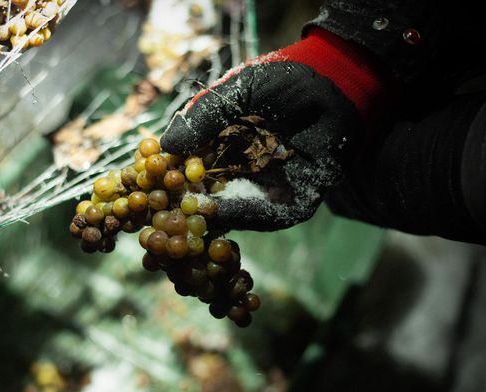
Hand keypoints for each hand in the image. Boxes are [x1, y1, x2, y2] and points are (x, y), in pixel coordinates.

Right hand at [160, 29, 383, 230]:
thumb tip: (165, 145)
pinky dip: (243, 215)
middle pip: (208, 195)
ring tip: (184, 213)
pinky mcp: (294, 203)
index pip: (189, 168)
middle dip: (186, 203)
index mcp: (224, 148)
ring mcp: (268, 190)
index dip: (169, 176)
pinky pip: (266, 215)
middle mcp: (243, 172)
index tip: (149, 180)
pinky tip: (219, 210)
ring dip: (209, 214)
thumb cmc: (285, 83)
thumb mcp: (237, 93)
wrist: (336, 85)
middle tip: (162, 207)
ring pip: (234, 210)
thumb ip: (203, 116)